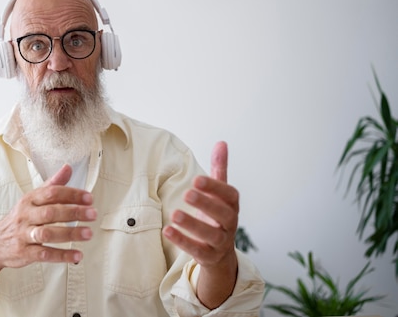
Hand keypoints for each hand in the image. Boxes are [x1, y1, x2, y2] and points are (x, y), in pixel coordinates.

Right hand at [0, 164, 96, 270]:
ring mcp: (24, 234)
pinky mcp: (24, 253)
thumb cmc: (20, 218)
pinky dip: (62, 256)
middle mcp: (25, 215)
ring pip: (47, 233)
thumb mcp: (32, 199)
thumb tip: (68, 167)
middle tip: (92, 214)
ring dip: (70, 233)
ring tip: (88, 233)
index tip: (89, 198)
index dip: (71, 194)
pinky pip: (45, 254)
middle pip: (50, 212)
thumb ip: (52, 184)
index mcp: (29, 199)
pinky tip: (77, 255)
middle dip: (73, 212)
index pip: (51, 193)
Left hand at [162, 141, 238, 307]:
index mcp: (231, 205)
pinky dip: (183, 241)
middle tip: (187, 193)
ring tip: (174, 214)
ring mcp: (221, 242)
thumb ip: (220, 169)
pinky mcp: (208, 256)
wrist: (221, 253)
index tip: (197, 179)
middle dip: (206, 203)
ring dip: (193, 225)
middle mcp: (230, 224)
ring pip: (211, 235)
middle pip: (223, 215)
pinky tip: (168, 231)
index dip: (215, 187)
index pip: (229, 195)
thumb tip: (221, 142)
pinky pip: (198, 251)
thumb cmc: (217, 216)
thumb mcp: (220, 193)